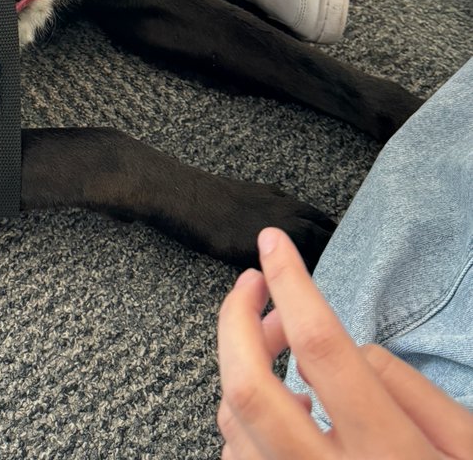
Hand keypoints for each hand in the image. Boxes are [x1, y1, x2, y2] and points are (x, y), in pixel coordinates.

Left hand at [217, 227, 472, 458]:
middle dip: (234, 320)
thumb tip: (353, 350)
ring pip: (233, 423)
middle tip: (250, 280)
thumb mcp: (468, 444)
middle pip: (248, 388)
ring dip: (238, 363)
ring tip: (272, 335)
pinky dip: (241, 414)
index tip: (274, 243)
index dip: (291, 284)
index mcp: (389, 454)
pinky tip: (278, 400)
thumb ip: (412, 392)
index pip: (322, 348)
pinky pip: (239, 457)